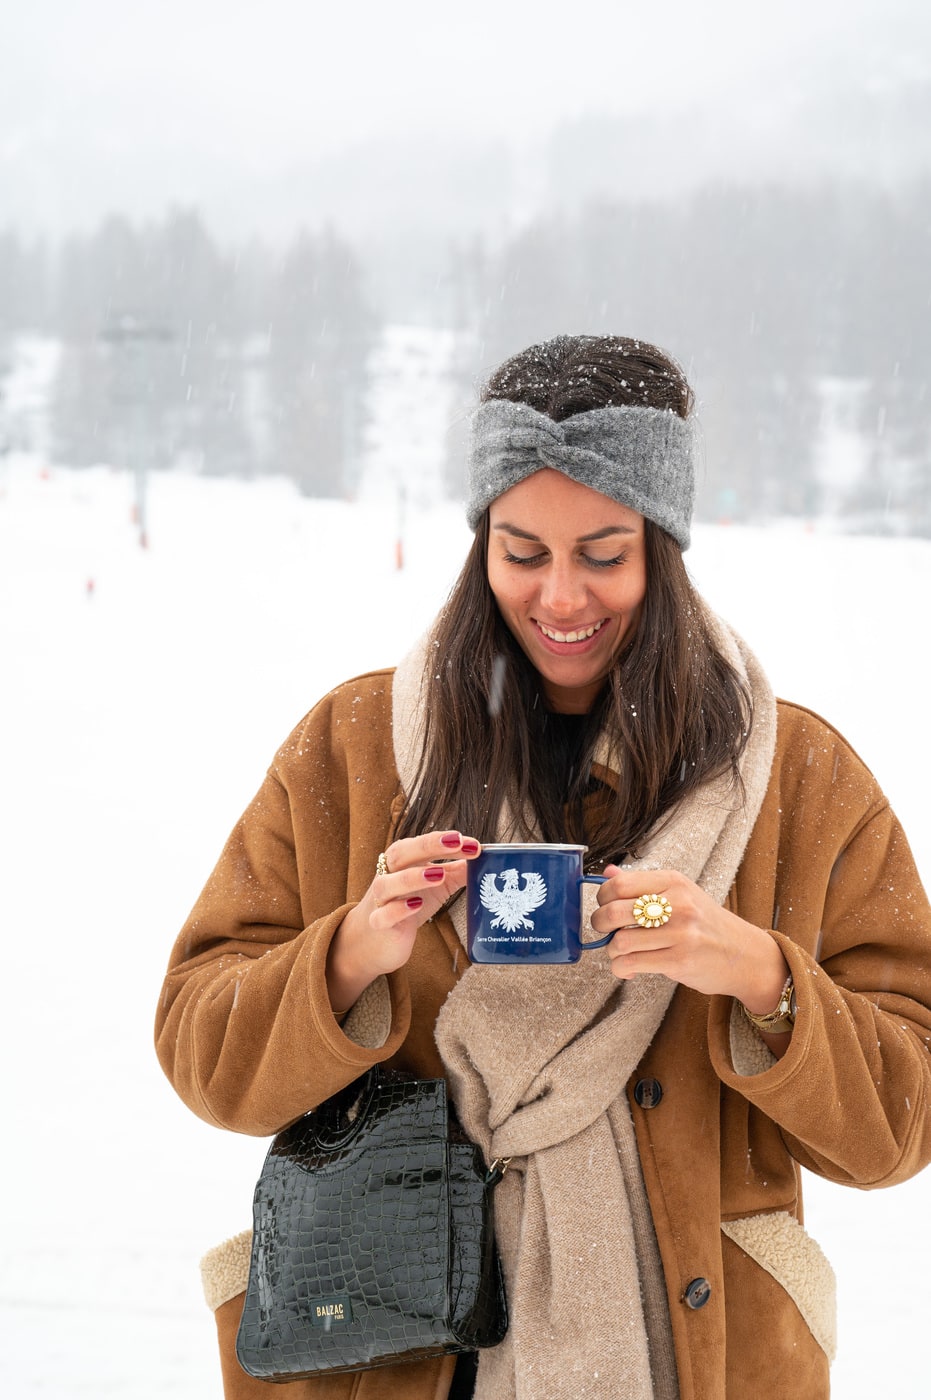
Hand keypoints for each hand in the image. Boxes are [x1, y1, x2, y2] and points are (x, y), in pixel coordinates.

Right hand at [326, 831, 480, 1014]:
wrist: (375, 940)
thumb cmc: (407, 905)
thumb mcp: (435, 886)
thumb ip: (455, 871)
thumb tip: (482, 857)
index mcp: (403, 863)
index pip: (421, 845)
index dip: (443, 841)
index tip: (472, 843)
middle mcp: (388, 876)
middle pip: (401, 854)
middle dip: (427, 845)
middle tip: (456, 841)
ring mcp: (380, 901)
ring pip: (387, 884)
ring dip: (412, 877)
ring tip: (438, 874)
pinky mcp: (378, 925)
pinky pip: (383, 916)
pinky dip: (397, 909)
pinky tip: (415, 905)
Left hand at [591, 865, 788, 1012]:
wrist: (745, 955)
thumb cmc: (707, 924)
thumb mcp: (680, 894)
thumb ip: (642, 884)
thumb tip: (607, 872)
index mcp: (674, 882)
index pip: (620, 883)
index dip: (602, 897)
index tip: (604, 907)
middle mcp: (677, 903)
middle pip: (614, 911)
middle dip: (599, 924)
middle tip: (605, 931)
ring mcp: (680, 933)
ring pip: (620, 942)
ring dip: (612, 951)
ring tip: (622, 952)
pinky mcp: (680, 960)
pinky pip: (631, 964)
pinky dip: (622, 968)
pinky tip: (630, 967)